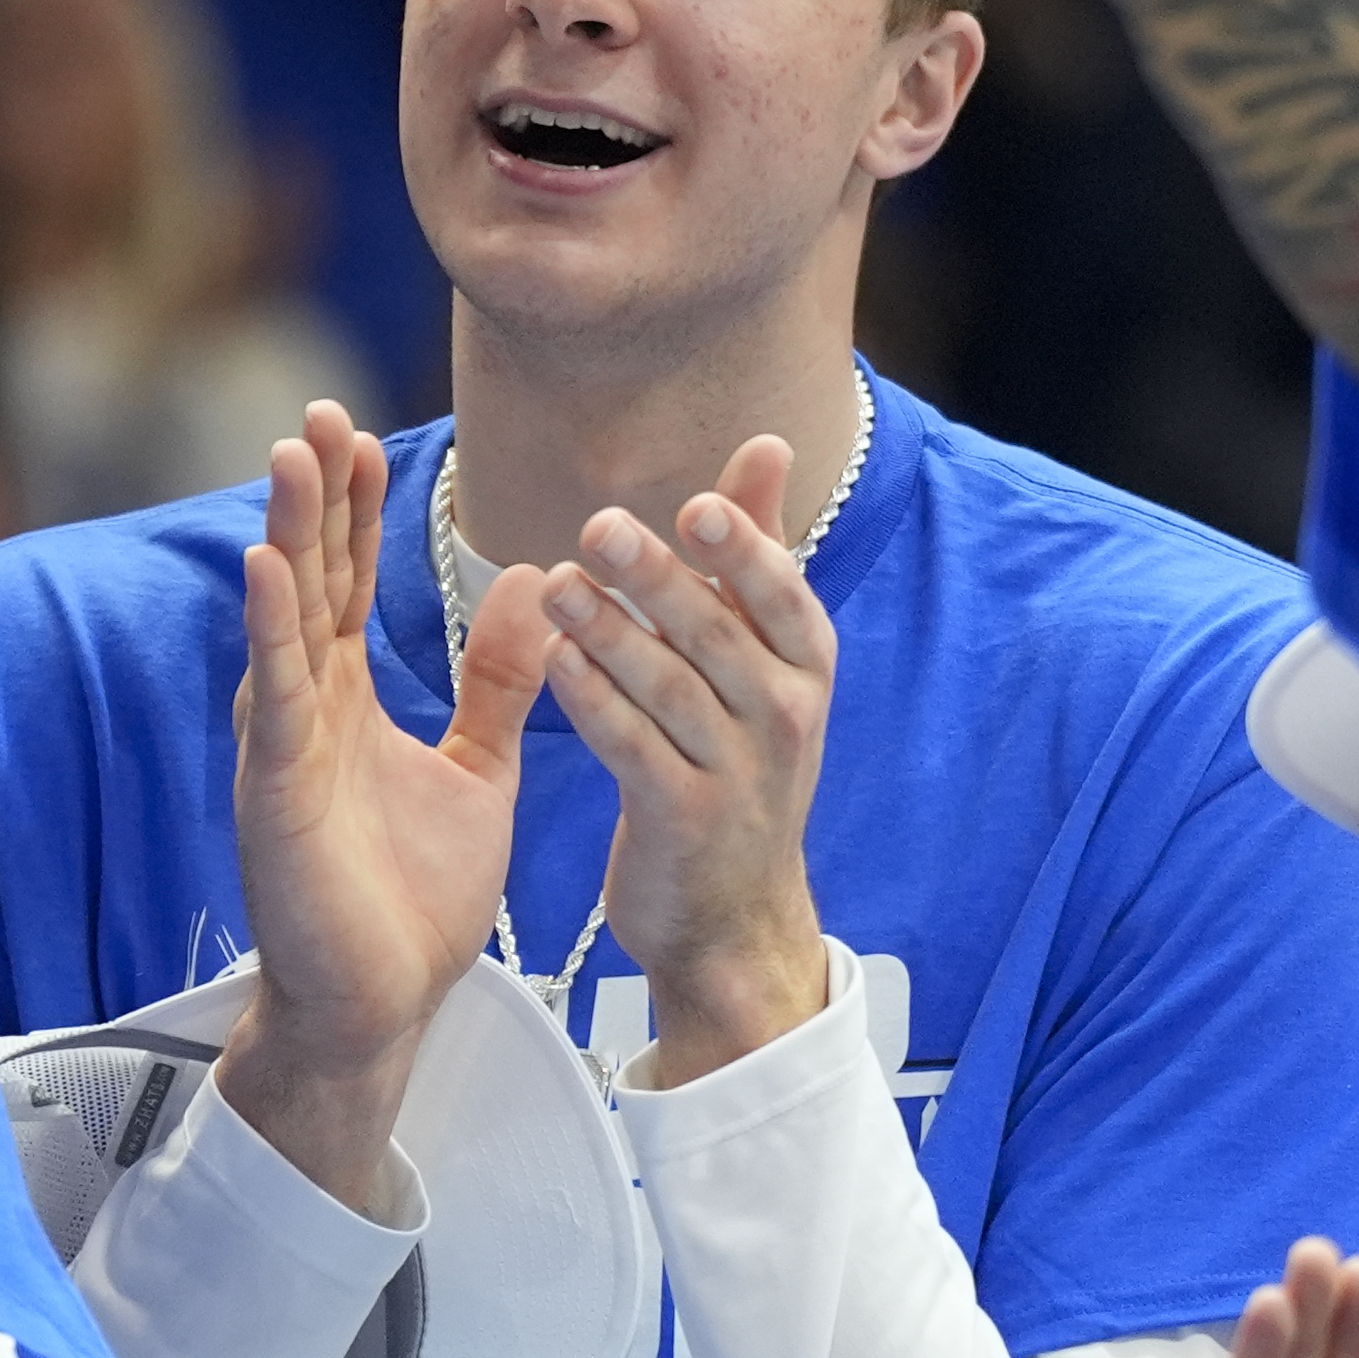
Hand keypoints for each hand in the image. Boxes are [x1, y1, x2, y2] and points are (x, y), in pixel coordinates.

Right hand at [220, 404, 556, 1206]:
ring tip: (290, 456)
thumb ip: (496, 683)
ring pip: (282, 621)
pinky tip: (269, 569)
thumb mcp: (478, 770)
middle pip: (306, 580)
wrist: (386, 1007)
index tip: (357, 431)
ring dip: (285, 536)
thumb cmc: (415, 898)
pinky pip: (274, 699)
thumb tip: (533, 587)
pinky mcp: (276, 792)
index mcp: (347, 700)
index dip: (352, 509)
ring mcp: (284, 746)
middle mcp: (306, 708)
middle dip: (312, 497)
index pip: (348, 582)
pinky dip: (270, 631)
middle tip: (317, 412)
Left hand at [542, 436, 835, 1084]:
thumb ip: (753, 551)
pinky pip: (633, 749)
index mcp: (804, 664)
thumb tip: (767, 443)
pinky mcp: (682, 819)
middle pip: (717, 635)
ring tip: (556, 585)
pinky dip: (596, 702)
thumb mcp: (765, 659)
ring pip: (669, 689)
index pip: (781, 595)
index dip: (742, 551)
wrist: (733, 913)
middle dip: (657, 580)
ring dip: (611, 634)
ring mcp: (736, 773)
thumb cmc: (739, 758)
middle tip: (598, 529)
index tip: (696, 507)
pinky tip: (554, 660)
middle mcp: (782, 715)